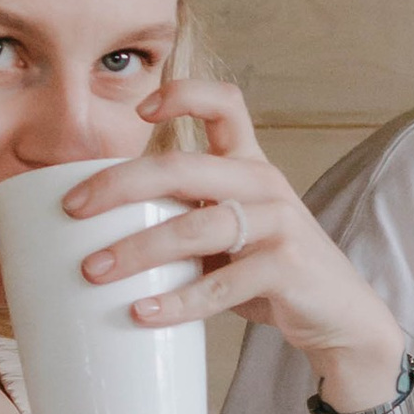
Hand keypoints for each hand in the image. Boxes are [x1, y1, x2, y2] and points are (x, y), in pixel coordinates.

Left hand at [59, 80, 404, 412]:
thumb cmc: (269, 273)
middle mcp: (265, 184)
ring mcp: (279, 224)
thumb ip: (186, 219)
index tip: (139, 111)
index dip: (183, 95)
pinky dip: (177, 302)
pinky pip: (221, 286)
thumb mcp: (232, 233)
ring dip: (136, 250)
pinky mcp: (286, 268)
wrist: (340, 317)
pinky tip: (142, 313)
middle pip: (183, 167)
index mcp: (249, 165)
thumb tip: (94, 234)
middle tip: (74, 209)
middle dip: (119, 186)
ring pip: (195, 229)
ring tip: (93, 271)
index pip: (224, 104)